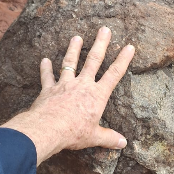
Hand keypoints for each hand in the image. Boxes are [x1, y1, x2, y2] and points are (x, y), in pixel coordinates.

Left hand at [1, 27, 134, 165]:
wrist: (48, 129)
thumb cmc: (74, 132)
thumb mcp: (94, 137)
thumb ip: (109, 138)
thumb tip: (123, 143)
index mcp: (97, 95)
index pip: (114, 74)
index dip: (123, 60)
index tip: (129, 46)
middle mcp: (82, 85)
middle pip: (93, 60)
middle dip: (100, 44)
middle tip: (104, 29)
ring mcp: (65, 85)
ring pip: (70, 63)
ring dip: (73, 49)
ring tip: (76, 37)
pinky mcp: (49, 89)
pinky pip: (47, 76)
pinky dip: (45, 68)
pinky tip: (44, 60)